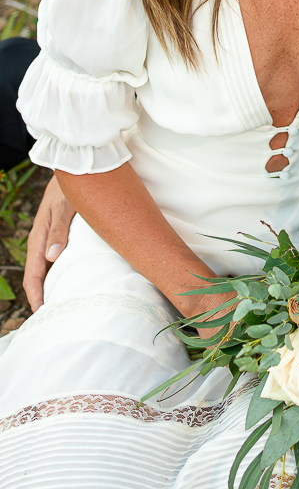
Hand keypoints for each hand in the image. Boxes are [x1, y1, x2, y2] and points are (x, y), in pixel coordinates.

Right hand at [24, 174, 76, 310]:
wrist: (75, 169)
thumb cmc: (70, 187)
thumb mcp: (64, 207)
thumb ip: (58, 229)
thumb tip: (52, 257)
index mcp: (39, 238)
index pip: (33, 275)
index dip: (36, 296)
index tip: (43, 313)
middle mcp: (43, 242)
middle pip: (39, 277)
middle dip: (44, 297)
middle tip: (55, 318)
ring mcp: (51, 240)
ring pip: (48, 270)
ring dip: (54, 287)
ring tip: (64, 305)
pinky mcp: (61, 236)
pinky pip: (58, 260)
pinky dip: (61, 274)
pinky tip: (72, 281)